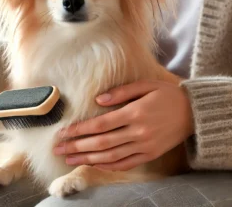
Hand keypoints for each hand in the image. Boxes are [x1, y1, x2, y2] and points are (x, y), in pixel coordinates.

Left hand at [54, 80, 193, 170]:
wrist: (193, 112)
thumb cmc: (167, 94)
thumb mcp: (145, 85)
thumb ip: (121, 92)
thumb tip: (98, 100)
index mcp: (135, 113)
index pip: (100, 124)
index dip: (80, 130)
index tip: (63, 133)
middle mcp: (138, 132)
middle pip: (102, 143)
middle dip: (78, 147)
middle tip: (59, 149)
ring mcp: (144, 146)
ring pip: (111, 156)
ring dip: (88, 159)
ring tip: (70, 160)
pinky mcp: (150, 154)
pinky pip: (126, 163)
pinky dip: (109, 165)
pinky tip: (94, 164)